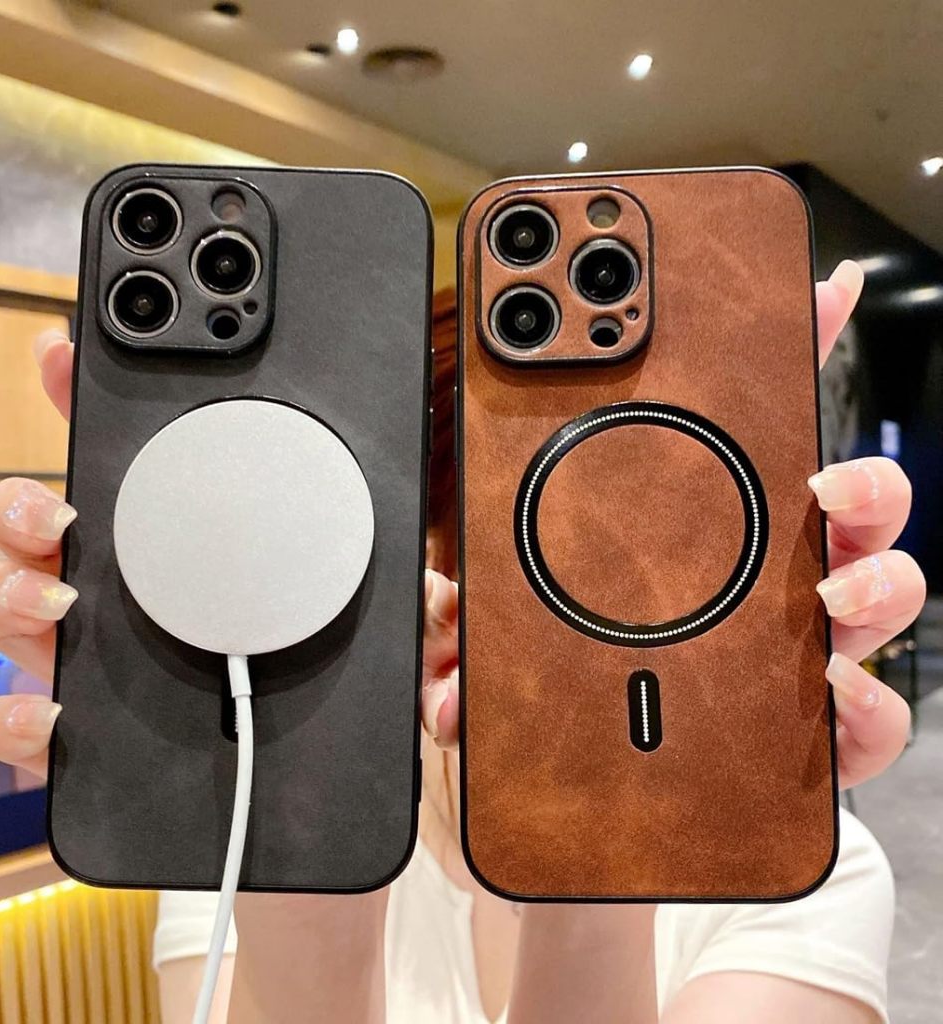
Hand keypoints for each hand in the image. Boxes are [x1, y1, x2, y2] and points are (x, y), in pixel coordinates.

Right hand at [0, 330, 461, 779]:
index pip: (137, 468)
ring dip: (11, 589)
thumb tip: (441, 597)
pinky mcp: (89, 742)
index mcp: (196, 554)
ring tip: (61, 598)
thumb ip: (419, 616)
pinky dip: (17, 713)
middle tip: (61, 508)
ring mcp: (102, 665)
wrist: (322, 835)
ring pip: (7, 604)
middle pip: (39, 525)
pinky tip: (51, 708)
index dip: (94, 407)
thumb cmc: (345, 722)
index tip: (70, 359)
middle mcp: (133, 599)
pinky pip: (20, 721)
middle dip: (25, 499)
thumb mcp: (397, 653)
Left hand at [425, 261, 924, 792]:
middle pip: (846, 508)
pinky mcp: (804, 740)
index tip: (811, 291)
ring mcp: (790, 654)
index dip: (791, 351)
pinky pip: (865, 723)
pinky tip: (829, 701)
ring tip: (829, 589)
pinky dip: (864, 710)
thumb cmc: (544, 696)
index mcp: (693, 525)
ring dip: (875, 581)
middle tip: (820, 477)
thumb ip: (463, 617)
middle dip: (859, 478)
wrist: (572, 806)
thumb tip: (439, 613)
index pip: (750, 428)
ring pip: (876, 598)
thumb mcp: (489, 638)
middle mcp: (759, 579)